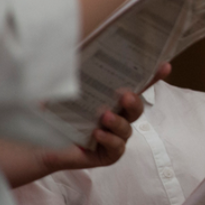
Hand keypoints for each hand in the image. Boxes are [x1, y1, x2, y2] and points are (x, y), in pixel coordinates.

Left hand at [38, 63, 171, 173]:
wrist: (40, 146)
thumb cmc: (55, 116)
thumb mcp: (63, 92)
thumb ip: (71, 75)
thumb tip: (70, 50)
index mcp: (112, 100)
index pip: (136, 86)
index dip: (153, 77)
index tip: (164, 66)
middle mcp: (118, 117)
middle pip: (136, 108)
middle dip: (134, 101)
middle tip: (124, 95)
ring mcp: (115, 136)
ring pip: (127, 128)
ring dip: (118, 122)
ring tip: (103, 117)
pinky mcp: (108, 154)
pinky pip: (117, 147)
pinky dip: (110, 139)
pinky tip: (97, 134)